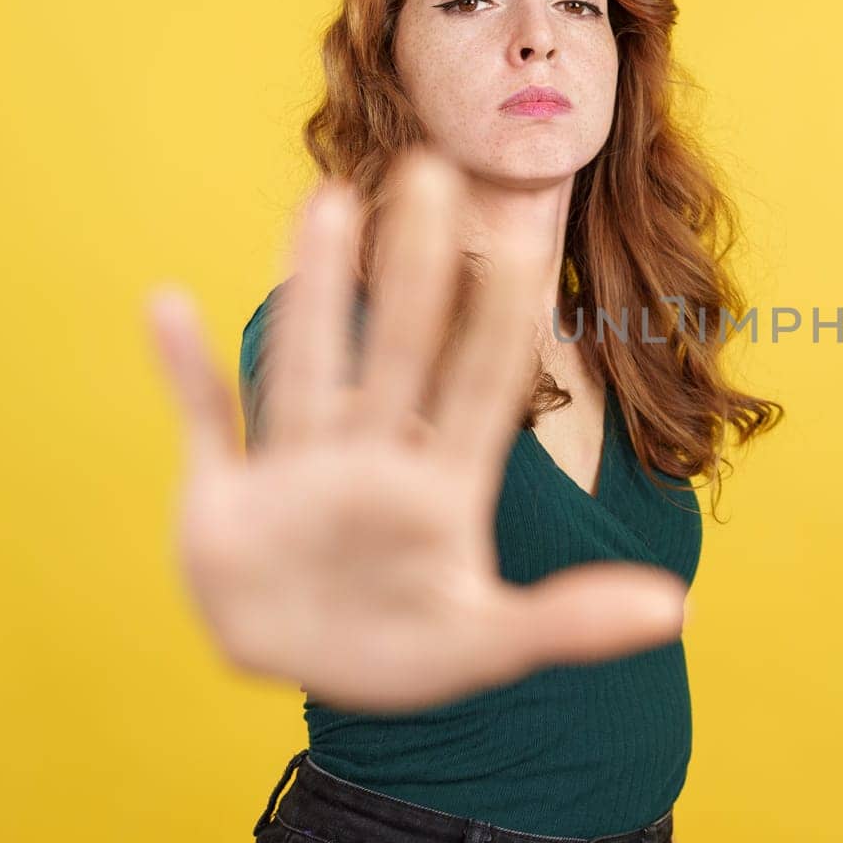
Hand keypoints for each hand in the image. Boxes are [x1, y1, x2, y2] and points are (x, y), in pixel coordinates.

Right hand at [147, 150, 687, 712]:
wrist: (307, 672)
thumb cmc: (407, 653)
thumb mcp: (490, 645)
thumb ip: (573, 622)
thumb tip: (675, 610)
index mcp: (441, 486)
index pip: (481, 384)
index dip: (497, 319)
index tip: (521, 246)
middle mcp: (374, 457)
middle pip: (399, 346)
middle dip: (412, 266)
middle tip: (431, 169)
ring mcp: (300, 469)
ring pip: (310, 363)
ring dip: (311, 287)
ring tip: (326, 200)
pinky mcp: (226, 495)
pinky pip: (207, 421)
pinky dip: (184, 372)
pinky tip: (168, 306)